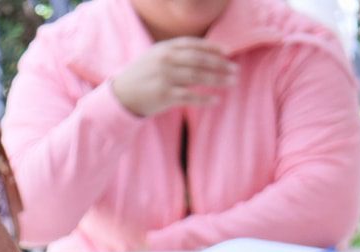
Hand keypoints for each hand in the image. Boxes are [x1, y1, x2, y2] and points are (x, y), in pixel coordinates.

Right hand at [111, 39, 237, 118]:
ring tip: (233, 82)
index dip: (211, 47)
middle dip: (220, 64)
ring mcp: (165, 77)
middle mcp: (165, 60)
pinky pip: (190, 97)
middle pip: (198, 60)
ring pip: (197, 77)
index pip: (192, 44)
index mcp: (164, 48)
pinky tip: (217, 100)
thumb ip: (178, 54)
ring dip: (218, 79)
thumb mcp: (157, 57)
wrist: (123, 93)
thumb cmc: (146, 75)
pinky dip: (205, 99)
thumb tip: (209, 56)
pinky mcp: (165, 95)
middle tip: (236, 70)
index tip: (228, 52)